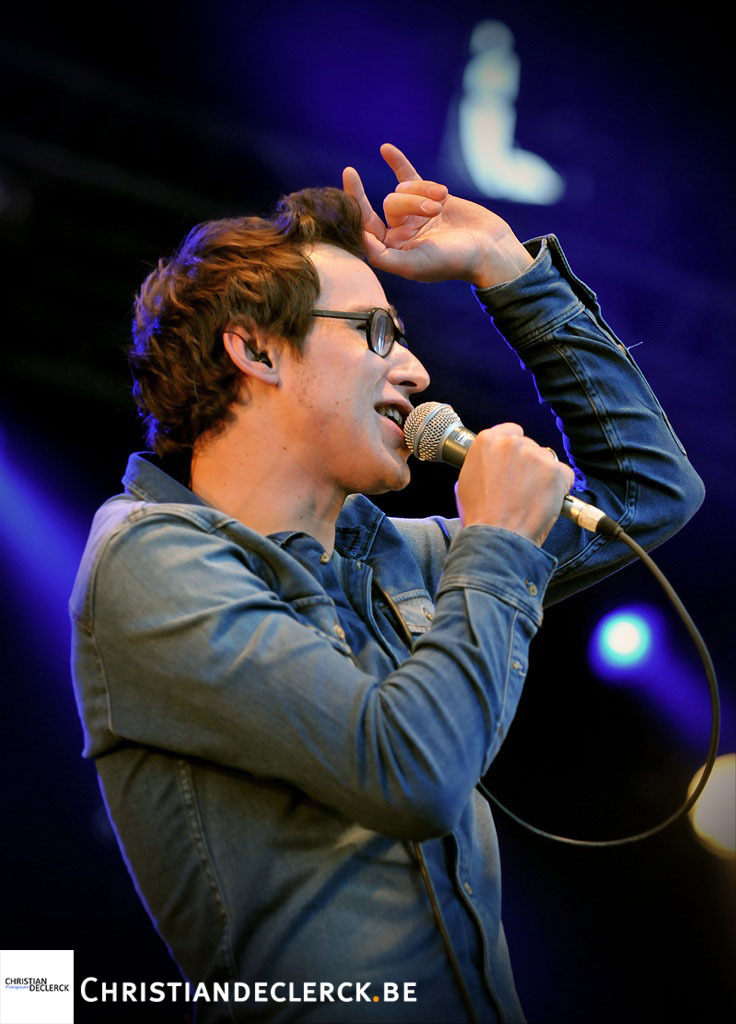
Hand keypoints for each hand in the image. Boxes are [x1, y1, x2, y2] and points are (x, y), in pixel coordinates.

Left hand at [342, 143, 532, 287]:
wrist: (490, 249)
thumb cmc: (452, 263)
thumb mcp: (413, 265)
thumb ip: (382, 256)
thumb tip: (359, 237)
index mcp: (392, 251)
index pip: (364, 225)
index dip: (354, 201)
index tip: (349, 174)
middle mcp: (401, 232)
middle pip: (390, 203)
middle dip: (411, 202)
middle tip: (434, 212)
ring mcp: (415, 213)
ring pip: (405, 189)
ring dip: (424, 193)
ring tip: (443, 206)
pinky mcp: (431, 197)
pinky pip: (409, 176)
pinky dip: (398, 162)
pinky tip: (385, 149)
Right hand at [454, 424, 574, 546]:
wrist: (496, 536)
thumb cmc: (481, 514)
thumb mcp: (469, 478)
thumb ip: (485, 461)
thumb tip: (496, 459)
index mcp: (487, 441)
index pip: (511, 432)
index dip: (515, 450)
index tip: (516, 462)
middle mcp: (511, 443)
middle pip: (529, 446)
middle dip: (529, 464)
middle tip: (522, 488)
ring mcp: (535, 455)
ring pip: (547, 460)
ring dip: (543, 475)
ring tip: (531, 498)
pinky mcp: (555, 470)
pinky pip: (564, 474)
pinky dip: (559, 487)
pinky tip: (544, 501)